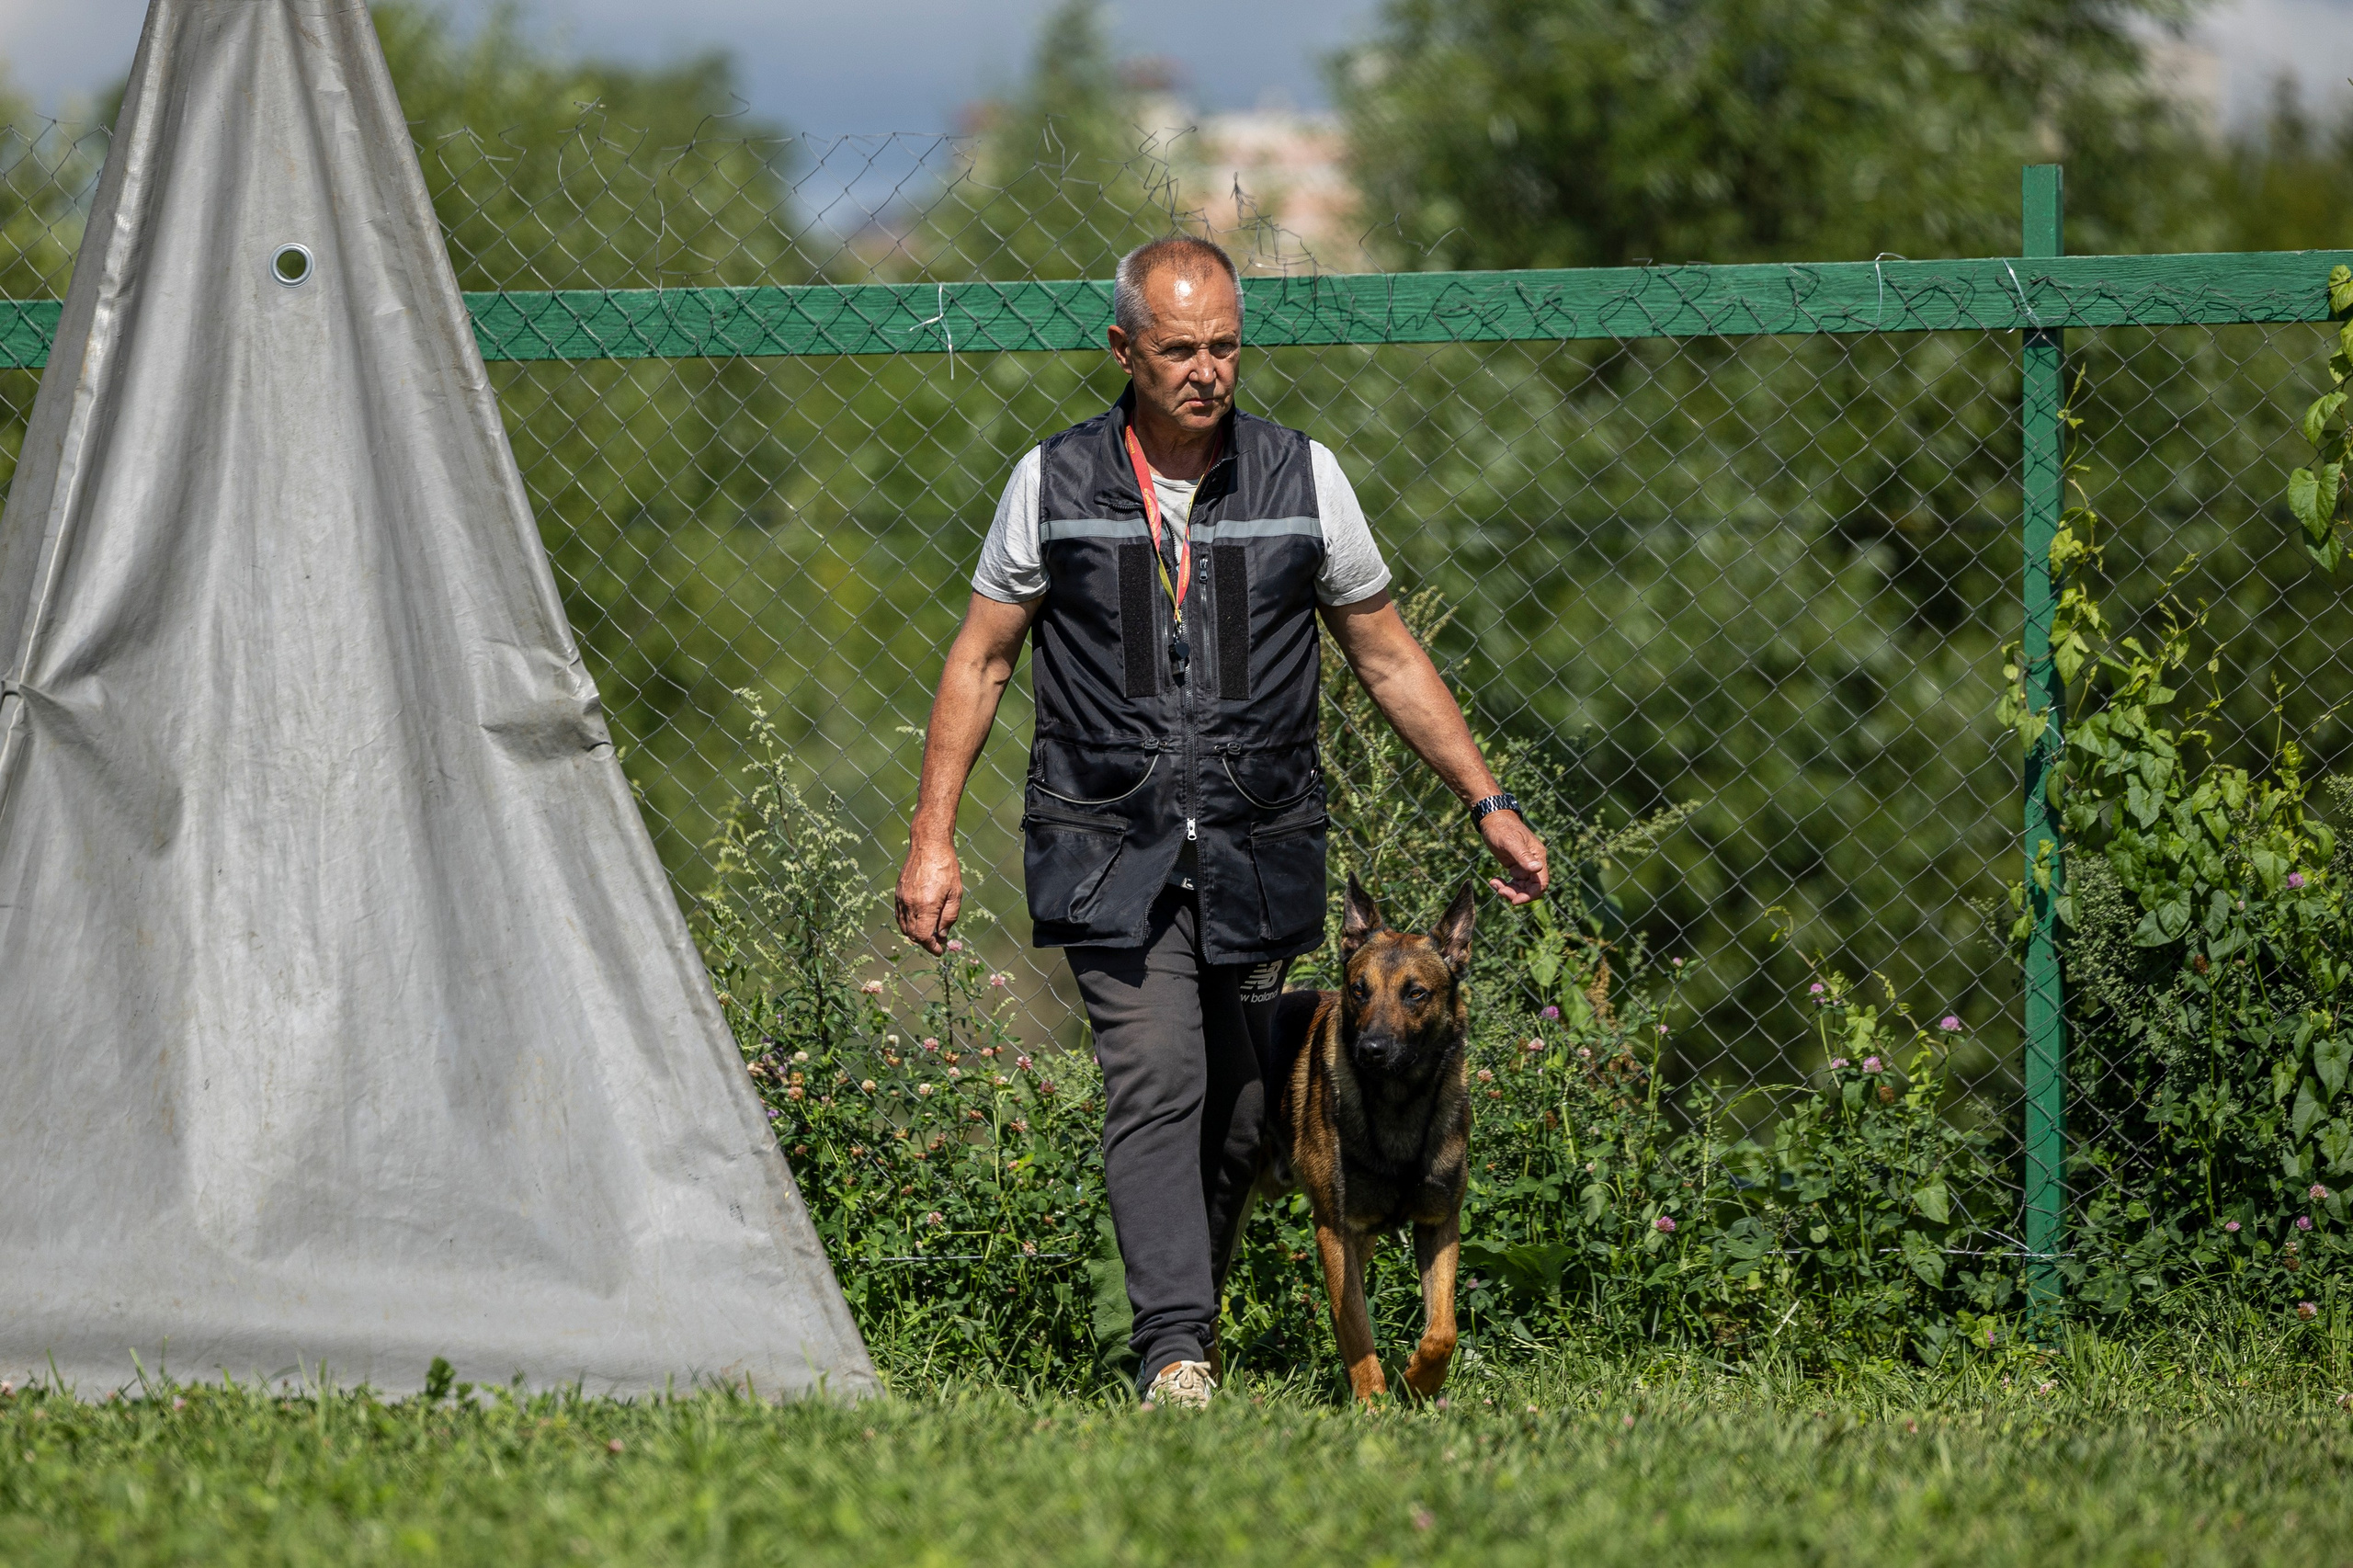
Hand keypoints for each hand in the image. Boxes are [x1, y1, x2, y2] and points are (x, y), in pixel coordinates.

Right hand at [895, 834, 964, 953]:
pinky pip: (900, 915)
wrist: (929, 845)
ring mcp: (902, 898)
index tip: (939, 951)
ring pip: (904, 927)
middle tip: (937, 942)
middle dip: (925, 942)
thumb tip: (941, 936)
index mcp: (926, 906)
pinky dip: (907, 923)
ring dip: (915, 934)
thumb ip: (949, 917)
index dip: (931, 948)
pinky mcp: (898, 892)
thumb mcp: (956, 894)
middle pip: (912, 935)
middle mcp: (910, 904)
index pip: (923, 937)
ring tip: (929, 932)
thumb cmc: (946, 868)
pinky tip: (919, 920)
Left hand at [1479, 811, 1547, 905]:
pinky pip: (1514, 883)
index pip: (1541, 883)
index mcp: (1538, 857)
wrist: (1492, 818)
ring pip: (1522, 888)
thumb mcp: (1510, 842)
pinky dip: (1504, 885)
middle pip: (1531, 888)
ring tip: (1494, 884)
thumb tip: (1537, 868)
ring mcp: (1525, 865)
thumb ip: (1523, 856)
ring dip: (1509, 891)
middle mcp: (1534, 862)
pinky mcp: (1515, 866)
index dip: (1531, 895)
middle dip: (1517, 894)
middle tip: (1500, 891)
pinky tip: (1494, 880)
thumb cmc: (1502, 827)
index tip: (1515, 901)